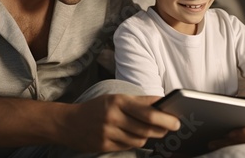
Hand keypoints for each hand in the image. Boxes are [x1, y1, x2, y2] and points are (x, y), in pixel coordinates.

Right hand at [59, 94, 179, 152]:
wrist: (68, 122)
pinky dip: (134, 142)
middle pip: (147, 128)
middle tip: (171, 128)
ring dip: (148, 136)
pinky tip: (133, 136)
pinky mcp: (105, 145)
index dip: (165, 118)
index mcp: (117, 101)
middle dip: (163, 129)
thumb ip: (139, 100)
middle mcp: (113, 117)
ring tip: (150, 131)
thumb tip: (162, 102)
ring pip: (139, 139)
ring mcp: (108, 133)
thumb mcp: (115, 97)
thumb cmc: (96, 108)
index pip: (148, 112)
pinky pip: (128, 146)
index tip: (176, 120)